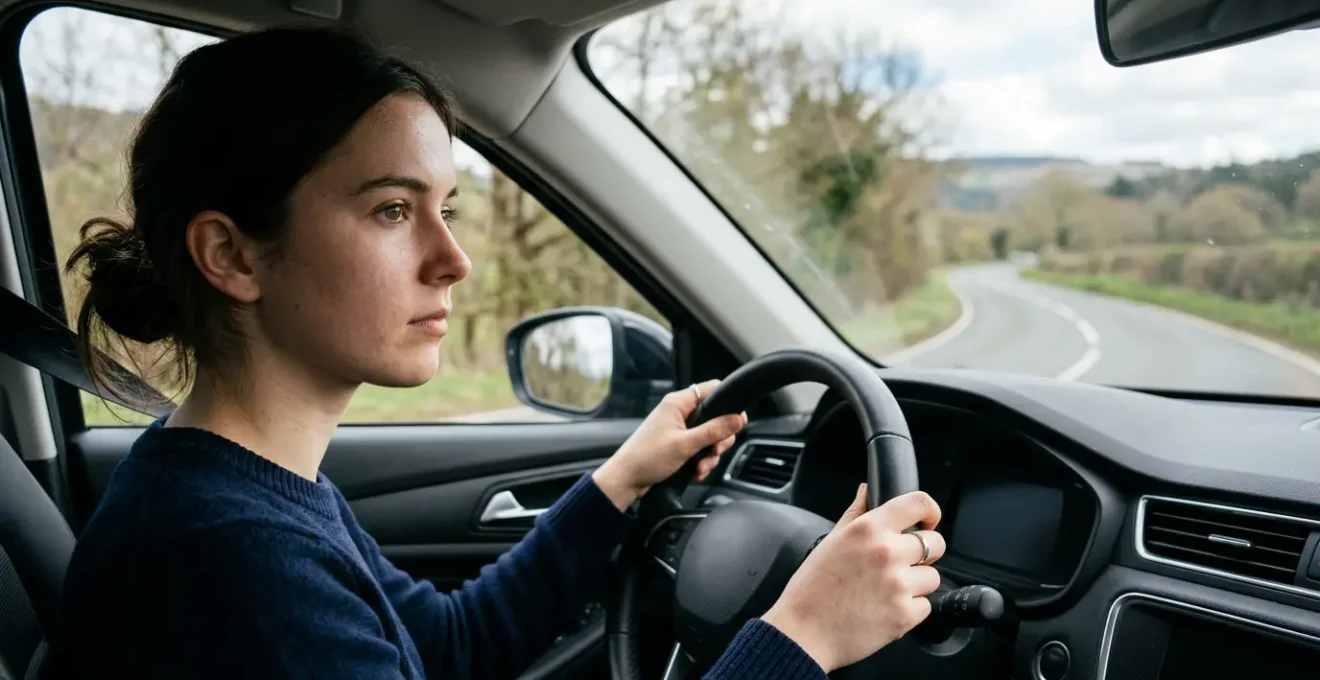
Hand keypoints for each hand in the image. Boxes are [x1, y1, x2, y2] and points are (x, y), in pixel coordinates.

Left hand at [591, 379, 746, 509]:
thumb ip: (714, 430)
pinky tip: (696, 472)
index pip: (712, 390)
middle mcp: (680, 413)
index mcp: (679, 403)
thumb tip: (739, 418)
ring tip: (700, 468)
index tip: (736, 422)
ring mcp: (680, 429)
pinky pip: (700, 449)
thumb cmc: (647, 458)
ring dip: (710, 455)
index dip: (728, 404)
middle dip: (719, 439)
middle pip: (716, 417)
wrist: (626, 480)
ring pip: (710, 436)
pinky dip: (702, 461)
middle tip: (714, 451)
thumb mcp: (685, 444)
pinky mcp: (679, 444)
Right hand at [760, 484, 945, 672]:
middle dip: (925, 553)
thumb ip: (855, 513)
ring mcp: (898, 585)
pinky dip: (910, 609)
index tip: (928, 521)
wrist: (803, 633)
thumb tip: (867, 490)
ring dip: (916, 583)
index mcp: (868, 529)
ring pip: (933, 577)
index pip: (919, 503)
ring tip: (887, 590)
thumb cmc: (811, 589)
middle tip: (902, 563)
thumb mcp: (830, 541)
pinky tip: (885, 609)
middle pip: (936, 543)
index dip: (930, 511)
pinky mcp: (905, 615)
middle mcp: (887, 552)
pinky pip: (925, 606)